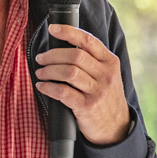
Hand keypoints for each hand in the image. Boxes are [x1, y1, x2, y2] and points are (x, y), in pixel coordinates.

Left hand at [34, 24, 131, 144]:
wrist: (116, 128)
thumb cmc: (106, 98)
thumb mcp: (108, 76)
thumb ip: (93, 61)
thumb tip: (64, 46)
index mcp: (110, 62)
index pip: (88, 40)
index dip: (68, 32)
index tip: (52, 29)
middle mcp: (106, 75)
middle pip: (75, 55)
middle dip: (52, 55)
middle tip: (41, 58)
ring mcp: (98, 91)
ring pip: (68, 72)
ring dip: (49, 70)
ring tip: (41, 72)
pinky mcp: (87, 106)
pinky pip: (63, 92)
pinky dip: (49, 87)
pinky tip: (43, 86)